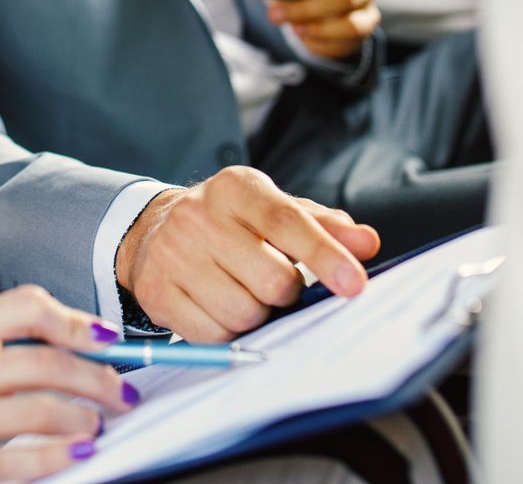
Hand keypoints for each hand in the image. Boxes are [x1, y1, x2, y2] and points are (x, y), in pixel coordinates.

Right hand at [0, 284, 137, 483]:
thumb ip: (17, 333)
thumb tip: (92, 336)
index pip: (27, 307)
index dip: (76, 322)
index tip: (106, 339)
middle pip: (44, 363)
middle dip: (97, 378)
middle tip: (119, 391)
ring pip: (39, 410)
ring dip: (85, 417)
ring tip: (99, 422)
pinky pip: (21, 461)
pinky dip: (60, 455)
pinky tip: (78, 451)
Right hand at [114, 166, 380, 342]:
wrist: (157, 229)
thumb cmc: (233, 224)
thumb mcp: (276, 211)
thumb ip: (325, 226)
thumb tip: (366, 243)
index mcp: (236, 188)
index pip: (286, 221)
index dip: (324, 254)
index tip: (354, 283)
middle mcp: (198, 215)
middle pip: (271, 280)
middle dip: (285, 293)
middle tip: (275, 283)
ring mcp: (172, 254)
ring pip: (243, 314)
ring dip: (257, 315)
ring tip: (244, 293)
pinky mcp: (156, 291)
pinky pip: (212, 335)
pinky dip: (227, 331)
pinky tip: (219, 306)